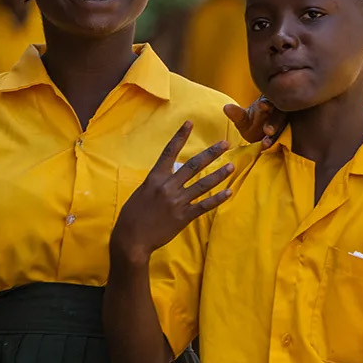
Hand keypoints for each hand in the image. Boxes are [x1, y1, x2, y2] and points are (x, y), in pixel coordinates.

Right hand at [110, 122, 233, 264]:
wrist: (131, 238)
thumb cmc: (132, 216)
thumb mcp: (142, 193)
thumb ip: (157, 183)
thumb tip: (168, 177)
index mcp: (155, 177)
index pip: (169, 152)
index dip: (180, 137)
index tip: (190, 123)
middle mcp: (168, 186)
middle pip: (193, 165)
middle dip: (211, 153)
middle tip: (225, 144)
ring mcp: (177, 201)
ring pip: (202, 184)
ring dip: (219, 174)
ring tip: (231, 166)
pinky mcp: (183, 216)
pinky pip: (204, 205)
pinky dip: (217, 199)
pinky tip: (228, 192)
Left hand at [224, 95, 285, 148]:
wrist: (263, 138)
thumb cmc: (253, 125)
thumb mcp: (244, 121)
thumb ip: (237, 115)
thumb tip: (226, 107)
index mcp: (268, 104)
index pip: (269, 102)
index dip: (267, 104)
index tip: (262, 105)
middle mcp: (280, 113)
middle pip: (280, 115)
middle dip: (274, 122)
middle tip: (268, 131)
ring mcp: (287, 126)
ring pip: (285, 129)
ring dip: (277, 136)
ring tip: (266, 144)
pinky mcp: (290, 138)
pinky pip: (289, 140)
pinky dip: (284, 144)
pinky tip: (278, 150)